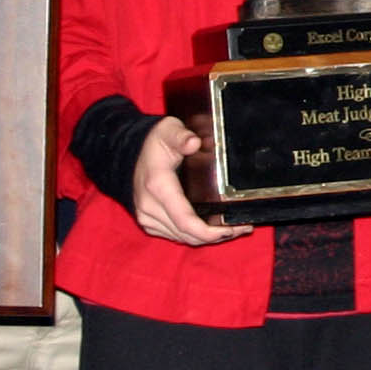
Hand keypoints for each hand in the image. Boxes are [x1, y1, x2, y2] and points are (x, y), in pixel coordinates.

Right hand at [131, 117, 250, 244]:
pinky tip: (213, 228)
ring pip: (183, 238)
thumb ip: (181, 136)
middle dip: (218, 235)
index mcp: (158, 187)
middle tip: (243, 227)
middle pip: (188, 234)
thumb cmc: (153, 142)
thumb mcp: (168, 131)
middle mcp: (150, 207)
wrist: (126, 153)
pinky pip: (175, 235)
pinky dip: (194, 236)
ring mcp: (147, 217)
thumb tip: (194, 142)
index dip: (210, 232)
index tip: (233, 229)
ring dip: (208, 238)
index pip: (185, 221)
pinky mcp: (148, 222)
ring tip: (234, 228)